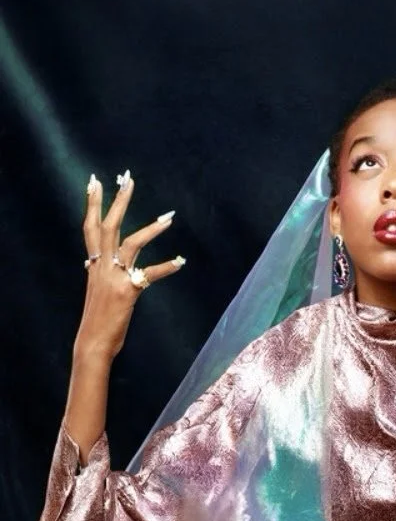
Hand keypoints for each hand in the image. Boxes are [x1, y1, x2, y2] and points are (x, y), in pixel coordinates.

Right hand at [74, 170, 184, 365]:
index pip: (91, 227)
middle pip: (108, 226)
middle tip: (127, 178)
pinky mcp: (127, 291)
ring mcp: (113, 278)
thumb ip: (96, 273)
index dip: (93, 204)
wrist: (93, 342)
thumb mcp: (94, 289)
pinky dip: (166, 267)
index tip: (95, 181)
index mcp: (94, 265)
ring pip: (131, 243)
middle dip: (118, 200)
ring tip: (169, 217)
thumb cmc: (98, 318)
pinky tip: (181, 260)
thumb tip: (89, 262)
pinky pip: (150, 274)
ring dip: (150, 228)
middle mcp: (101, 267)